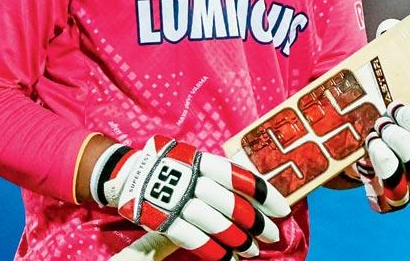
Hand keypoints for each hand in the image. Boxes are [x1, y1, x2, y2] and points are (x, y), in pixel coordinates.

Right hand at [93, 136, 290, 259]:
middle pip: (233, 205)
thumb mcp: (194, 160)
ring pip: (217, 224)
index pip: (242, 178)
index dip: (266, 194)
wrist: (127, 172)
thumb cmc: (171, 166)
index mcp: (203, 162)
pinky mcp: (164, 220)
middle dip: (257, 222)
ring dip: (239, 240)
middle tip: (272, 235)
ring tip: (253, 250)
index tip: (282, 209)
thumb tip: (253, 190)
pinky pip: (195, 240)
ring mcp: (177, 201)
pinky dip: (215, 251)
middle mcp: (193, 180)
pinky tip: (229, 258)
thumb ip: (218, 174)